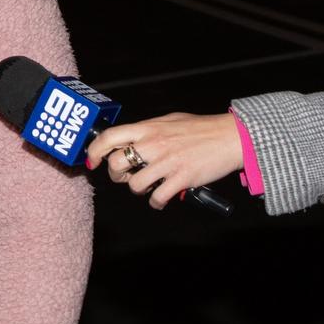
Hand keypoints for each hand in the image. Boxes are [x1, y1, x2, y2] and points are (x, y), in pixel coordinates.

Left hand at [84, 112, 243, 209]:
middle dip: (117, 175)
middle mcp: (153, 144)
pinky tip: (161, 199)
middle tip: (126, 177)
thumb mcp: (169, 121)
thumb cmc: (201, 128)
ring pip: (134, 184)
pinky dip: (156, 202)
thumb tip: (130, 141)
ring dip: (139, 190)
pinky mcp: (181, 178)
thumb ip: (148, 131)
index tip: (92, 161)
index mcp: (148, 127)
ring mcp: (166, 162)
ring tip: (149, 186)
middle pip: (116, 164)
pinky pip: (157, 197)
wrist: (231, 136)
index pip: (109, 137)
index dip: (94, 151)